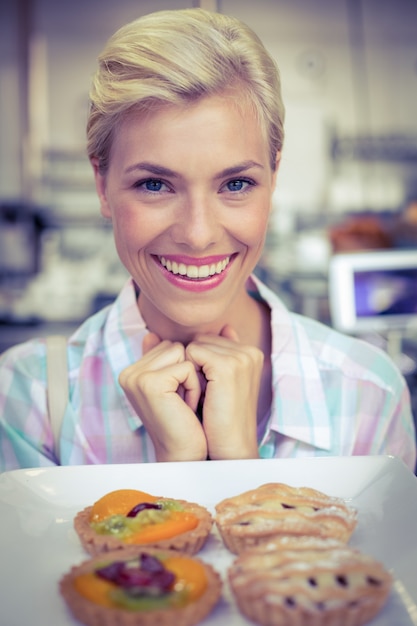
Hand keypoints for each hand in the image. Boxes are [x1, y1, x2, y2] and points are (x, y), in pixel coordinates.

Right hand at [118, 333, 206, 461]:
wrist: (186, 452)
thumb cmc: (186, 419)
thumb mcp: (174, 384)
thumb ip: (164, 358)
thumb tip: (153, 332)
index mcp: (132, 370)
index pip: (169, 344)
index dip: (184, 368)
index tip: (177, 396)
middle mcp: (128, 372)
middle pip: (176, 346)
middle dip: (188, 371)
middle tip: (181, 401)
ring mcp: (136, 377)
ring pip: (183, 353)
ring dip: (193, 379)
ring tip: (184, 403)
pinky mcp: (150, 383)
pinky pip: (187, 368)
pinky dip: (194, 387)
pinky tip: (185, 408)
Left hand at [185, 325, 261, 459]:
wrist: (230, 447)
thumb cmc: (221, 418)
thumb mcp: (221, 382)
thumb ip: (220, 353)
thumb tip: (223, 327)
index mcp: (250, 352)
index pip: (209, 339)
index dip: (200, 362)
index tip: (209, 388)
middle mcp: (249, 351)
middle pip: (201, 339)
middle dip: (194, 363)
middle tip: (205, 393)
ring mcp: (241, 357)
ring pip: (194, 345)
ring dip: (190, 369)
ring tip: (204, 395)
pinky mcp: (227, 366)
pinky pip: (191, 353)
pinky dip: (188, 374)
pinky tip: (199, 395)